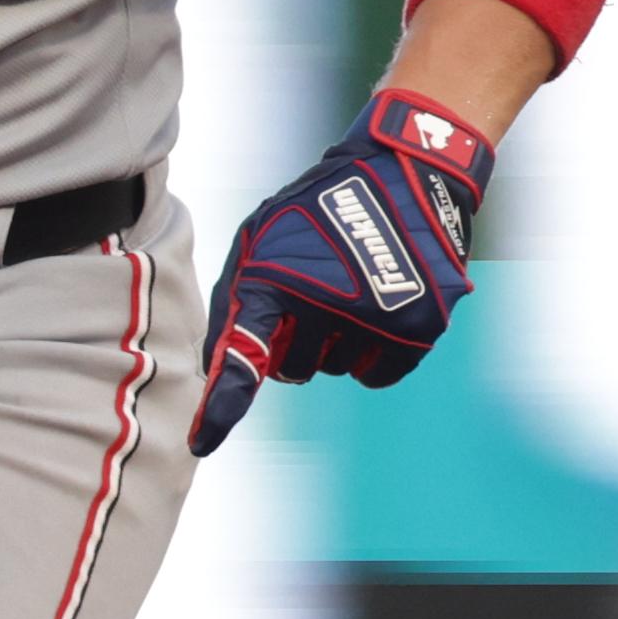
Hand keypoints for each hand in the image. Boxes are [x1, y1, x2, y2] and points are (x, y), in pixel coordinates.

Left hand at [185, 90, 491, 456]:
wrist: (401, 175)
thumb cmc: (315, 211)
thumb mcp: (259, 237)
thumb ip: (235, 300)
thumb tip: (216, 366)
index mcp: (275, 278)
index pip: (243, 354)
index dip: (222, 405)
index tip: (201, 443)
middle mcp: (323, 303)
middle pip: (292, 370)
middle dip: (293, 343)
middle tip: (311, 294)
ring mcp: (373, 319)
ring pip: (334, 370)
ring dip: (333, 343)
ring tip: (347, 288)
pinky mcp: (416, 330)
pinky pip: (375, 376)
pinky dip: (369, 356)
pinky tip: (373, 314)